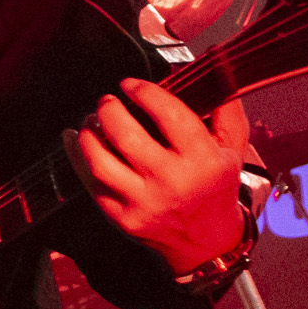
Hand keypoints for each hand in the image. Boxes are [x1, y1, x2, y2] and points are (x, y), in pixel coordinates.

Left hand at [71, 75, 256, 272]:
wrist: (206, 241)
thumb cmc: (216, 186)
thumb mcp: (233, 148)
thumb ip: (225, 109)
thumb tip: (211, 67)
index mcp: (202, 160)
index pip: (169, 115)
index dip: (145, 93)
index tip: (131, 84)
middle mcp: (171, 182)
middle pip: (127, 136)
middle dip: (110, 110)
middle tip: (107, 100)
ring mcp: (143, 202)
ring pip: (100, 162)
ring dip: (88, 135)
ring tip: (91, 120)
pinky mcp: (121, 218)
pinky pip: (90, 184)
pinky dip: (76, 158)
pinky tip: (74, 140)